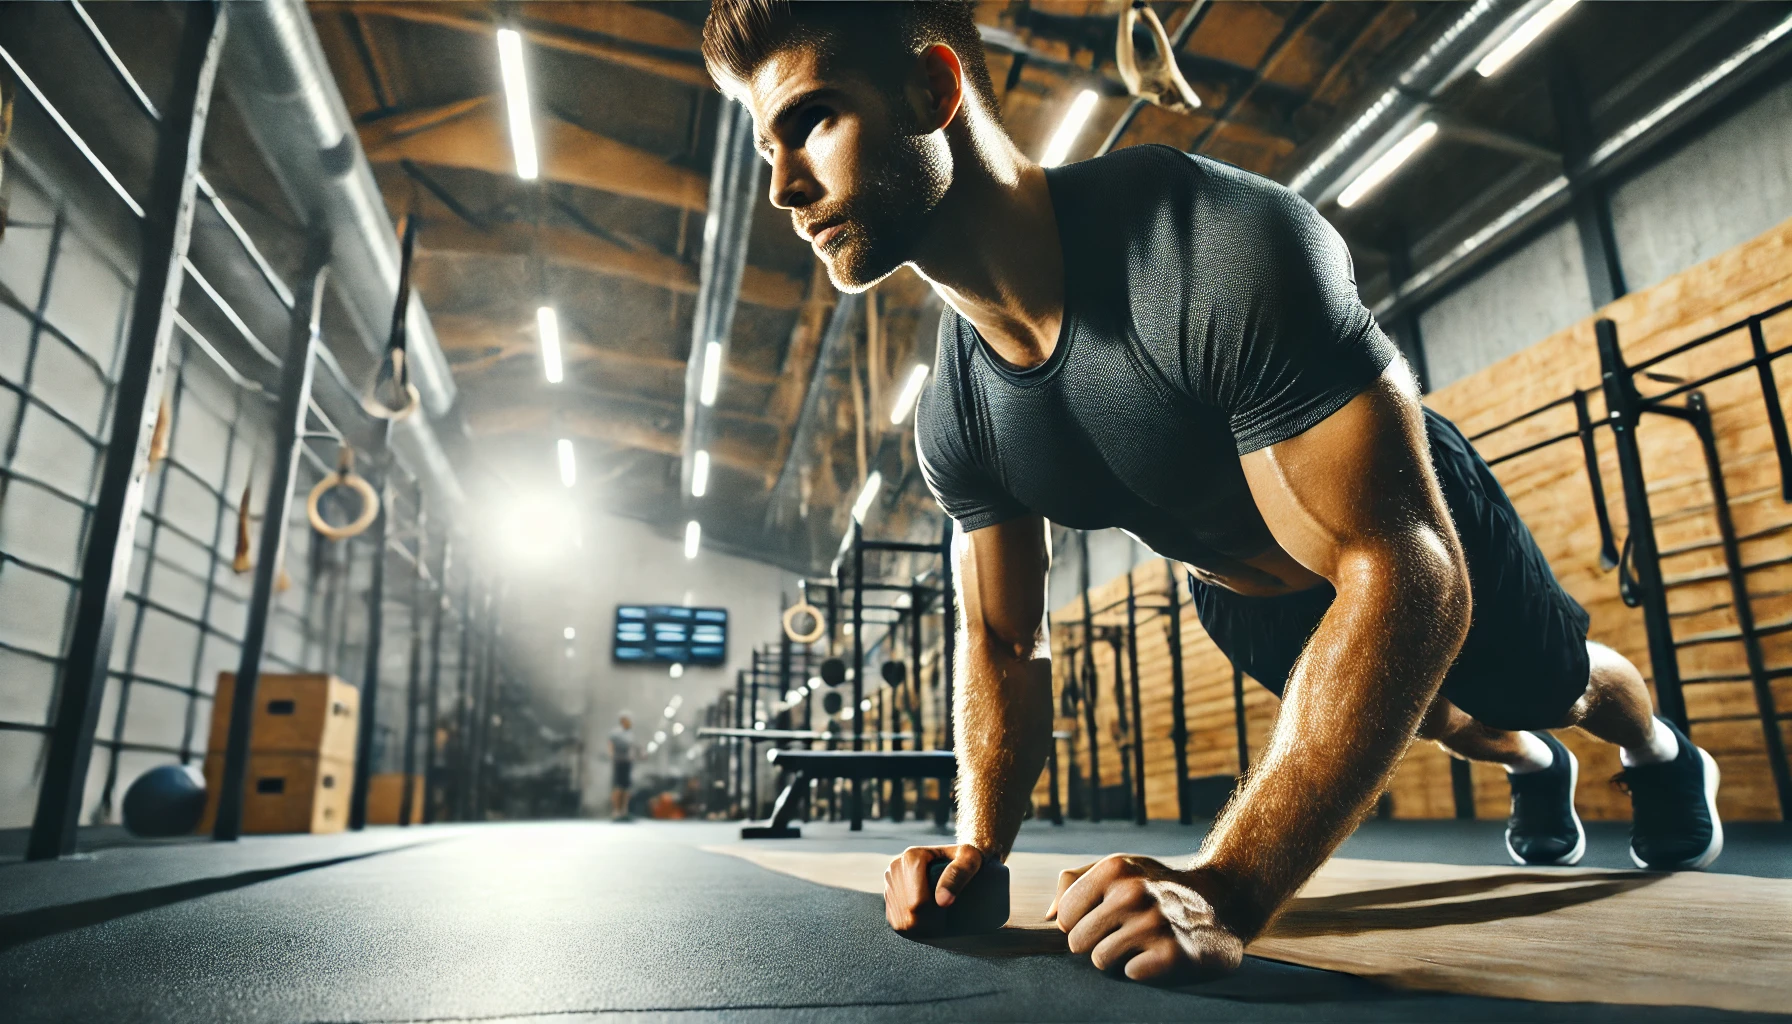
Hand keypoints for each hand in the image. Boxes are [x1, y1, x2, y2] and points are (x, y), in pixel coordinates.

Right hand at [883, 844, 982, 931]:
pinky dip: (912, 927)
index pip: (918, 903)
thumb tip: (942, 901)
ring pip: (900, 921)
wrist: (954, 856)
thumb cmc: (965, 858)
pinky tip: (926, 919)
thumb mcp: (970, 859)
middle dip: (929, 923)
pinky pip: (895, 921)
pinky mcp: (888, 894)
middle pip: (908, 913)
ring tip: (937, 918)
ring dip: (921, 927)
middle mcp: (895, 867)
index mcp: (911, 857)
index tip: (949, 912)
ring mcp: (889, 881)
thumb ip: (958, 874)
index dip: (935, 915)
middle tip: (945, 918)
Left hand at [1048, 854, 1243, 981]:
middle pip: (1076, 941)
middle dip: (1097, 942)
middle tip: (1128, 931)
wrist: (1224, 900)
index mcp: (1114, 869)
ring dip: (1119, 957)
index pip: (1064, 916)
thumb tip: (1048, 916)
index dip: (1081, 922)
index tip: (1106, 917)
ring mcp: (1152, 924)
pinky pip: (1129, 974)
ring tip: (1145, 941)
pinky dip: (1142, 970)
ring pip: (1100, 961)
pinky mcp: (1171, 955)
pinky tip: (1161, 953)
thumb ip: (1075, 884)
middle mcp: (1132, 892)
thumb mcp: (1119, 869)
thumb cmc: (1158, 887)